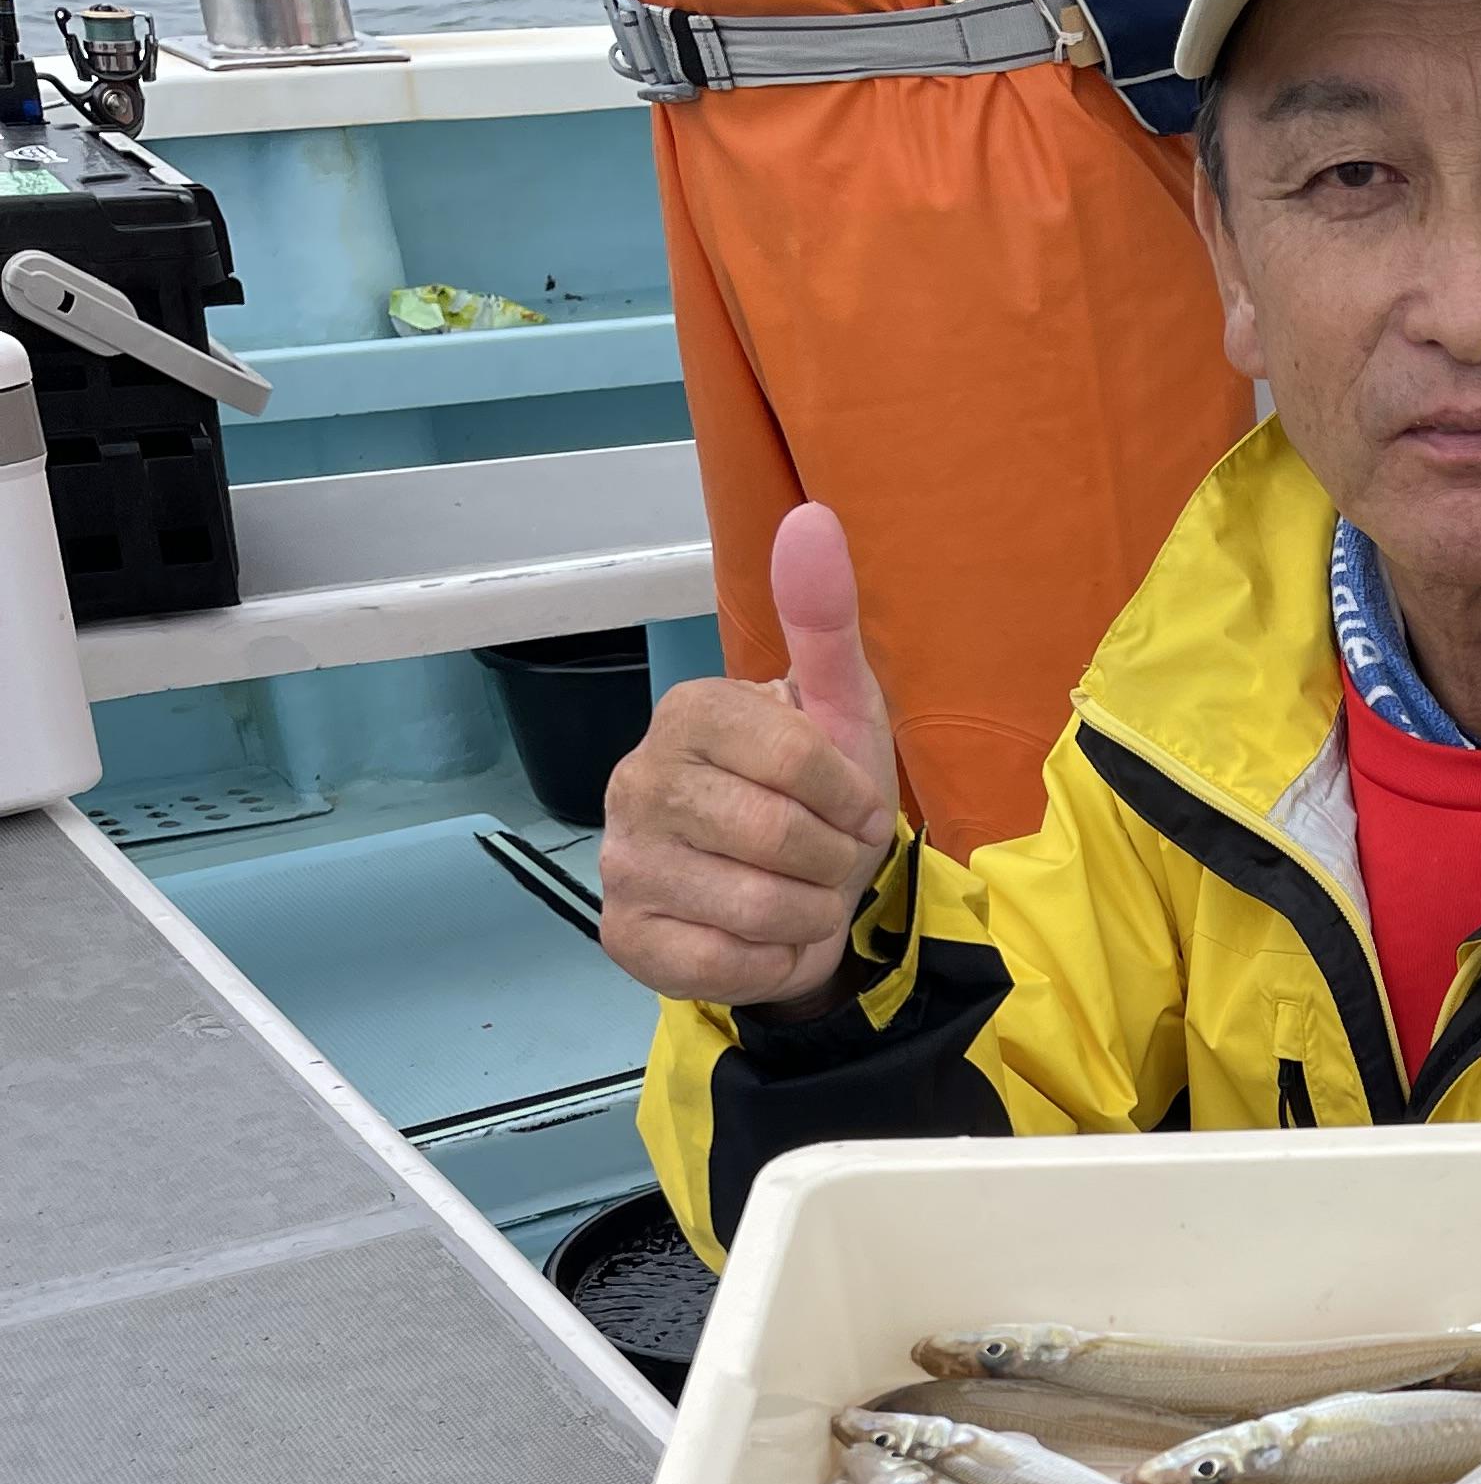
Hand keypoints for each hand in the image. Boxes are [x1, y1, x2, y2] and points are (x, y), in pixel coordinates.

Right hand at [599, 504, 900, 1011]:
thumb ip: (824, 620)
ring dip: (811, 915)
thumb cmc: (820, 799)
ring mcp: (622, 860)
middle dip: (833, 862)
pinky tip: (768, 938)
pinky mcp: (625, 936)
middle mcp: (637, 779)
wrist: (799, 896)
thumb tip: (812, 519)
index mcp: (689, 712)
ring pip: (756, 908)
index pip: (796, 759)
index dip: (850, 799)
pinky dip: (773, 961)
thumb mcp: (841, 711)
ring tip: (804, 897)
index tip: (855, 809)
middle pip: (777, 838)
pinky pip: (724, 964)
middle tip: (831, 860)